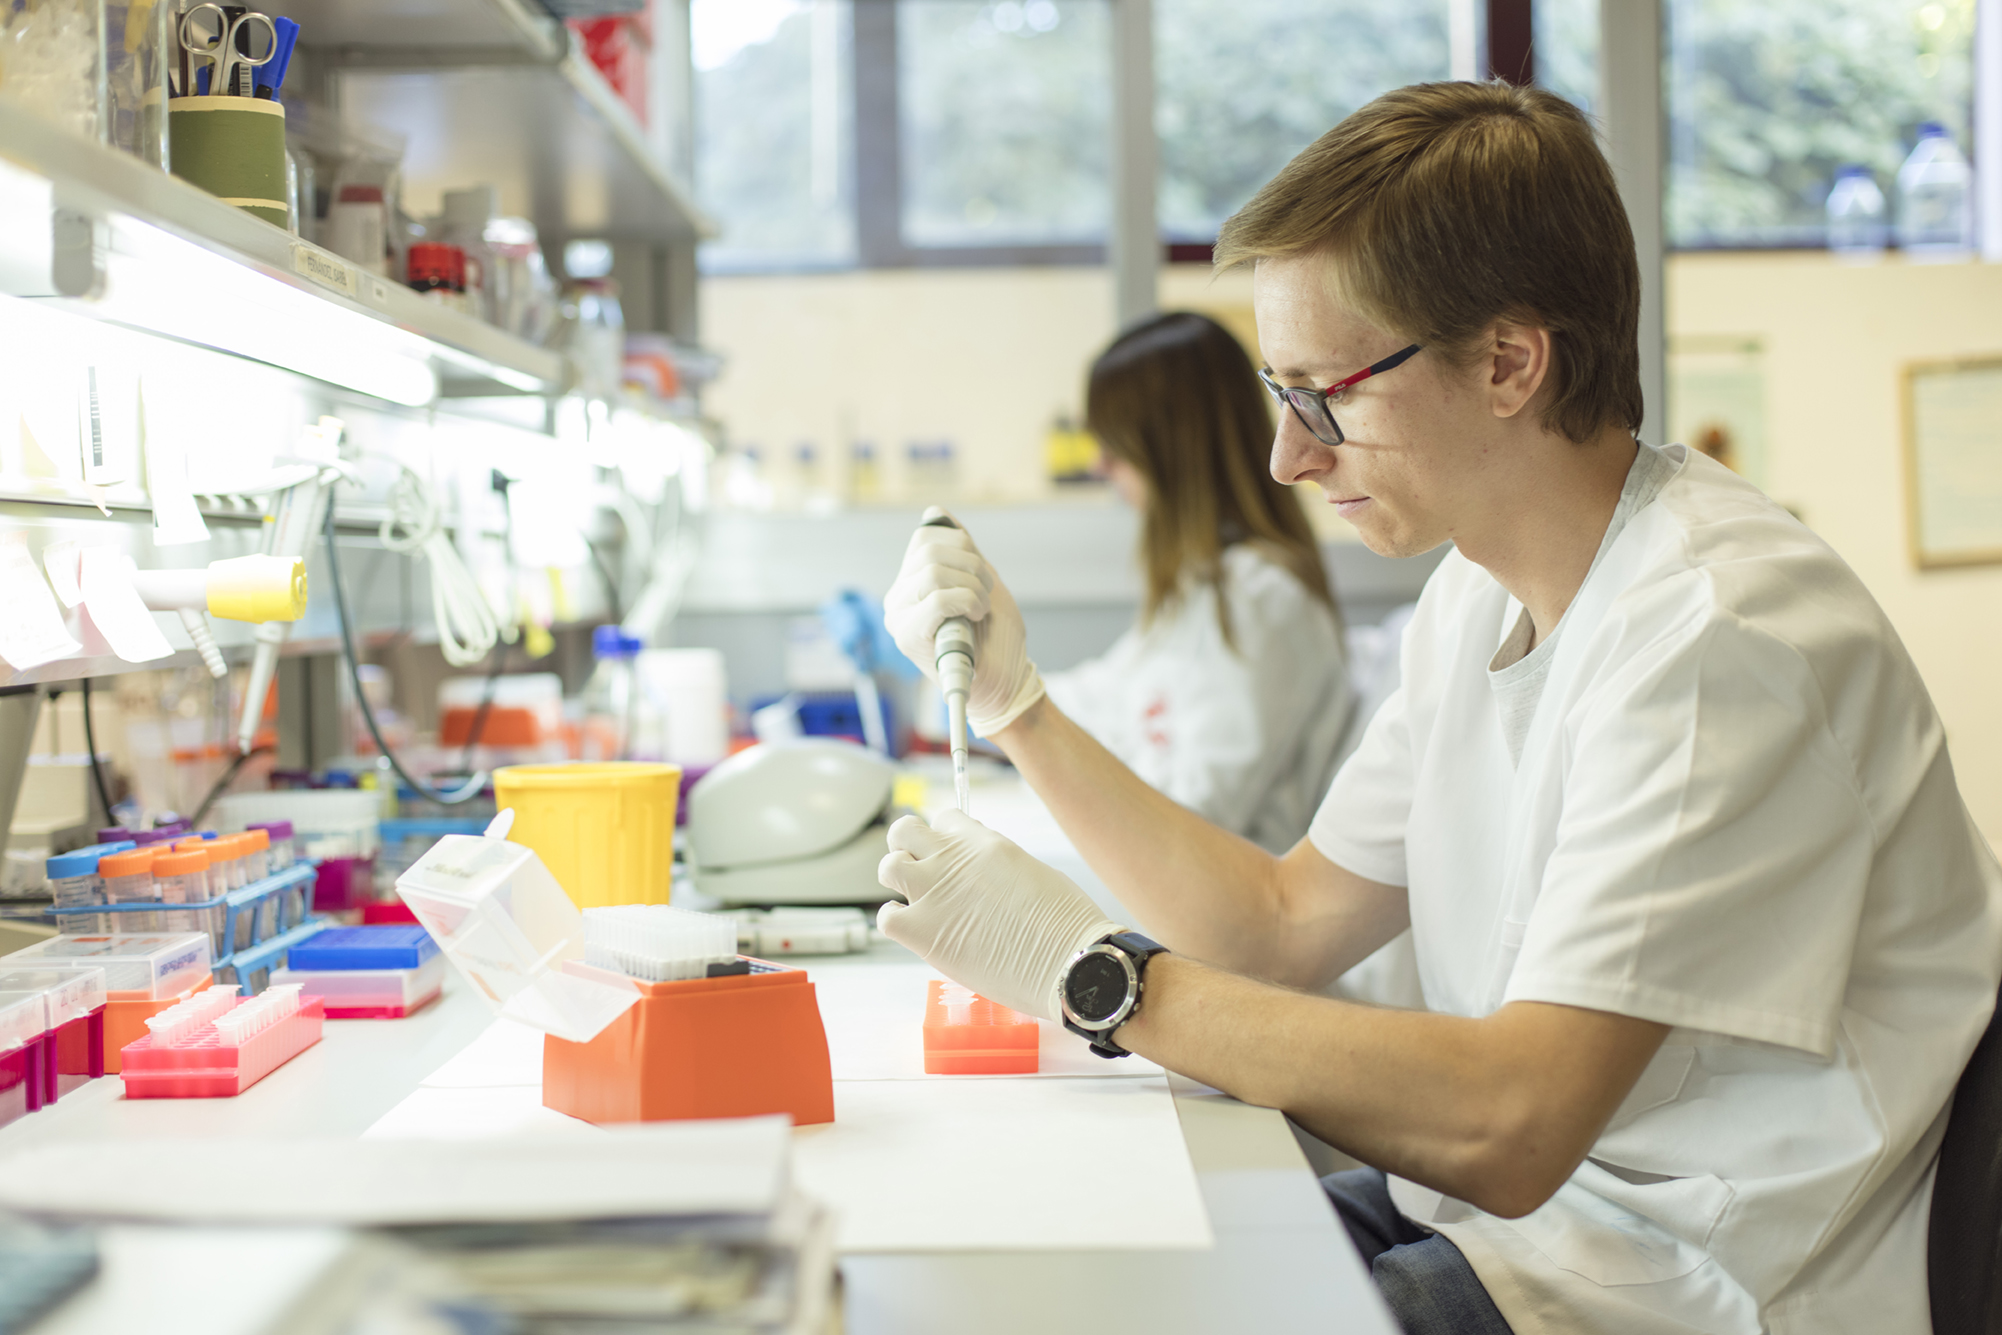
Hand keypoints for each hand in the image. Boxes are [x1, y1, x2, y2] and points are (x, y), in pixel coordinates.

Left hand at [877, 809, 1121, 1022]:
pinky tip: (915, 930)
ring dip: (898, 882)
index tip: (952, 856)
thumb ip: (995, 862)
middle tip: (920, 869)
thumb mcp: (1032, 870)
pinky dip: (896, 921)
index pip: (944, 819)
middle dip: (908, 847)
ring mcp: (933, 894)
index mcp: (982, 841)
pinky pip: (887, 917)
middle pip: (904, 831)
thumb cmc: (1064, 924)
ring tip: (917, 900)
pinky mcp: (922, 932)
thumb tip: (979, 871)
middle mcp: (952, 859)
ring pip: (888, 867)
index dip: (945, 838)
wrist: (1068, 963)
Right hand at [883, 508, 1045, 736]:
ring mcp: (899, 618)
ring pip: (933, 573)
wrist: (1006, 680)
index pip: (926, 537)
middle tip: (985, 597)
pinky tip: (975, 619)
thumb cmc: (994, 636)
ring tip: (980, 611)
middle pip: (930, 551)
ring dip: (973, 589)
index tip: (981, 578)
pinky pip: (936, 599)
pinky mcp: (907, 638)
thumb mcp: (982, 579)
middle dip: (973, 569)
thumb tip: (934, 512)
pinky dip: (967, 603)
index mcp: (911, 581)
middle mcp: (898, 598)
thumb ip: (959, 549)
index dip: (963, 547)